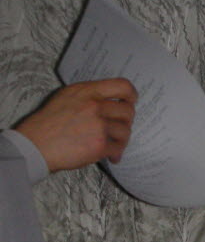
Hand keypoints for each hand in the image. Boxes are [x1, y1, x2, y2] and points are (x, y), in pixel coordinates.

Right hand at [14, 78, 137, 171]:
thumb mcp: (67, 97)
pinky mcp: (99, 145)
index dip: (131, 95)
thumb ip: (90, 95)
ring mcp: (98, 125)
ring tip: (113, 143)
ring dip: (122, 139)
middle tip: (119, 128)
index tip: (130, 102)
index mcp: (87, 92)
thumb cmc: (49, 123)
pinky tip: (111, 156)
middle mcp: (94, 106)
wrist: (35, 145)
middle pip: (128, 111)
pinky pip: (119, 148)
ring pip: (126, 131)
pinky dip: (116, 154)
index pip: (122, 86)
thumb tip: (112, 100)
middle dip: (126, 121)